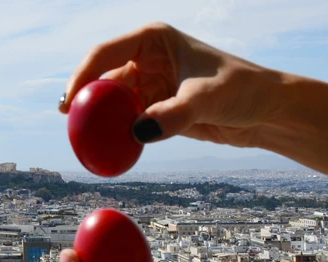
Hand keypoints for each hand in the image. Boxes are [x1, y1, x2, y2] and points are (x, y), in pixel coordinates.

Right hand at [59, 22, 284, 148]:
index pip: (105, 53)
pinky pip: (126, 121)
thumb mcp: (208, 98)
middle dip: (84, 101)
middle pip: (102, 78)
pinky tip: (108, 148)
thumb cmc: (242, 89)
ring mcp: (148, 84)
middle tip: (70, 124)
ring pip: (112, 103)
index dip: (82, 75)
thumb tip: (138, 132)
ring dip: (100, 121)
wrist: (263, 110)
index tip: (70, 102)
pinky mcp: (154, 108)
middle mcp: (145, 59)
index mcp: (152, 40)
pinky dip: (116, 135)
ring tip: (86, 141)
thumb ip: (174, 114)